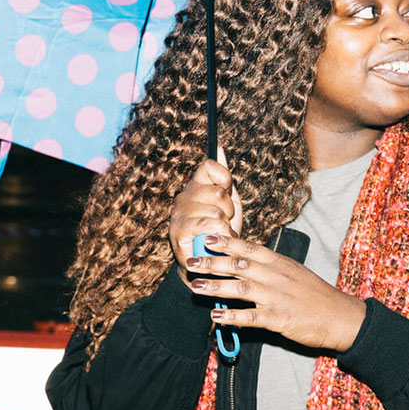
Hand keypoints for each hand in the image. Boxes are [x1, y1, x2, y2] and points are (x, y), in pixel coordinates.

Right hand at [168, 147, 243, 285]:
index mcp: (194, 186)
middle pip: (218, 192)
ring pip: (217, 211)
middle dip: (229, 210)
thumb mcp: (226, 201)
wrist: (209, 263)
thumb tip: (218, 146)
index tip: (226, 191)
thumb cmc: (218, 231)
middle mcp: (183, 197)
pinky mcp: (179, 232)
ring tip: (220, 233)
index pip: (209, 166)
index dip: (224, 179)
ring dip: (226, 226)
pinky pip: (210, 225)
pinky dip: (221, 235)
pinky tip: (218, 241)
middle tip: (224, 221)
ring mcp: (179, 215)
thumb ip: (222, 175)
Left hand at [187, 235, 367, 352]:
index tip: (206, 237)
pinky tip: (216, 316)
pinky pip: (251, 317)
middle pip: (239, 265)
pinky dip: (232, 316)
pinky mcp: (279, 319)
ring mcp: (277, 297)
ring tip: (195, 286)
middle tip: (191, 260)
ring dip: (216, 286)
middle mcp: (276, 276)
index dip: (226, 242)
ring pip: (241, 288)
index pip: (249, 247)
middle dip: (212, 262)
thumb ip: (270, 266)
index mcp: (280, 263)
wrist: (341, 316)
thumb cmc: (315, 295)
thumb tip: (245, 259)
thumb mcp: (294, 272)